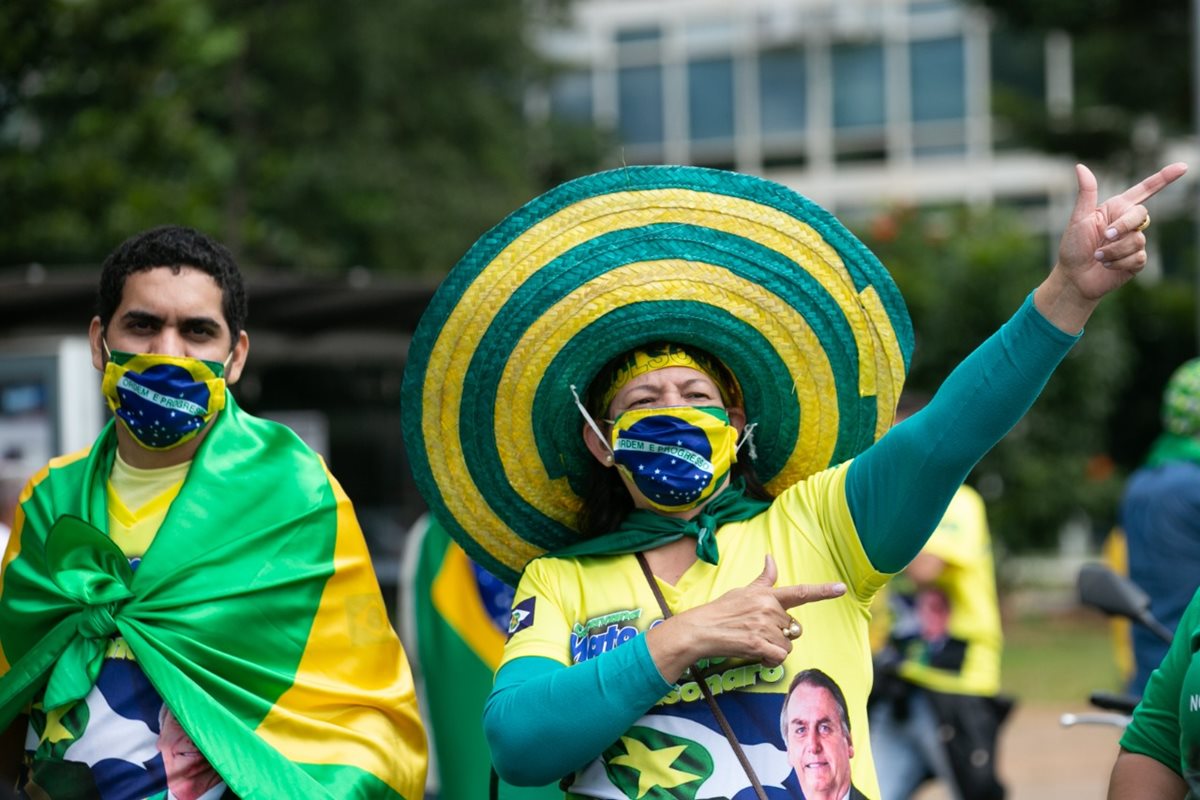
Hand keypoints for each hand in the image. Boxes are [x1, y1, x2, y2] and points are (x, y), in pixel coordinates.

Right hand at [645, 555, 846, 679]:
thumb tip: (771, 557)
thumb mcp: (744, 591)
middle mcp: (768, 609)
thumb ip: (765, 580)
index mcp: (767, 595)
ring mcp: (763, 626)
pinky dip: (769, 658)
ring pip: (787, 645)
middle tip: (757, 631)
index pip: (800, 592)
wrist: (700, 629)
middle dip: (780, 634)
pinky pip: (778, 656)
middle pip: (792, 628)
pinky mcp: (757, 644)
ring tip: (754, 641)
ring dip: (774, 648)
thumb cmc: (722, 610)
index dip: (823, 591)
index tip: (842, 588)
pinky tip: (755, 652)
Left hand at [1038, 161, 1186, 330]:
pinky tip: (1107, 266)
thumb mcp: (1078, 218)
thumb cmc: (1073, 247)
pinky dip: (1118, 263)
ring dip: (1113, 250)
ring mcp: (1135, 242)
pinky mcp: (1137, 260)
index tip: (1183, 167)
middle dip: (1123, 226)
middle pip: (1141, 215)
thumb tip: (1080, 166)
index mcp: (1117, 209)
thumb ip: (1086, 194)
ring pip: (1137, 240)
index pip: (1145, 190)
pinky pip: (1137, 257)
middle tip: (1104, 236)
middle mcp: (1128, 223)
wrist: (1074, 277)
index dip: (1164, 178)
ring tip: (1097, 256)